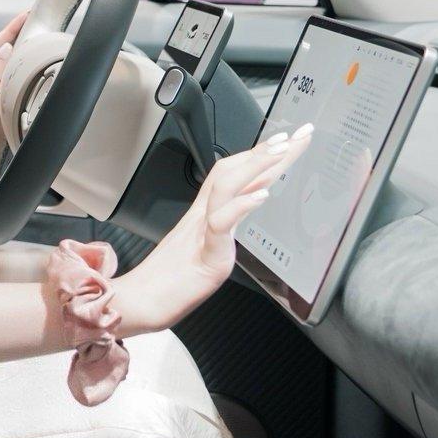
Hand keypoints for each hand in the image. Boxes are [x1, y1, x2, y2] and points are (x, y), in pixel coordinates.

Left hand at [0, 11, 28, 173]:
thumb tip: (6, 49)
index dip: (11, 29)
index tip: (25, 14)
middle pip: (4, 58)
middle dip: (19, 40)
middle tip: (36, 25)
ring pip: (8, 76)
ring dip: (21, 61)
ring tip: (36, 47)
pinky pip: (10, 94)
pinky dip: (20, 84)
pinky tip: (28, 82)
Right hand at [120, 123, 313, 332]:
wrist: (141, 304)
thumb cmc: (168, 282)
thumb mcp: (203, 248)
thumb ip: (220, 226)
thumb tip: (242, 210)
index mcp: (204, 214)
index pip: (234, 174)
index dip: (260, 154)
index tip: (286, 139)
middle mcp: (203, 216)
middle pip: (233, 170)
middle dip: (267, 150)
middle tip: (295, 133)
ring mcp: (202, 232)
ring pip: (226, 186)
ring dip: (256, 164)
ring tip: (281, 150)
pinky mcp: (205, 254)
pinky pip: (222, 223)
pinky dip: (242, 205)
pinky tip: (262, 194)